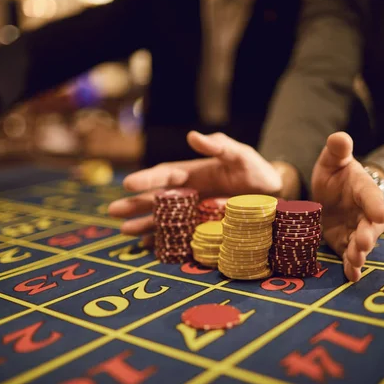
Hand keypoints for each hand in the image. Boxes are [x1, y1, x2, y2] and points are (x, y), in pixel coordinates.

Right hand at [108, 131, 294, 235]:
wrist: (271, 194)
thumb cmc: (253, 169)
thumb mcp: (240, 154)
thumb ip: (219, 145)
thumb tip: (193, 136)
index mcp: (191, 173)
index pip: (164, 175)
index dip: (146, 179)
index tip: (127, 183)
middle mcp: (187, 193)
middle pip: (156, 199)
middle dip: (134, 204)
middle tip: (112, 212)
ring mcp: (192, 212)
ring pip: (162, 218)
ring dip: (143, 224)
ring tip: (124, 231)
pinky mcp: (200, 228)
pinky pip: (178, 235)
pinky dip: (164, 241)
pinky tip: (148, 247)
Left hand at [311, 132, 383, 281]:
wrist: (332, 195)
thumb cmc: (336, 175)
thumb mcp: (333, 160)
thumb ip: (337, 150)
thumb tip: (339, 137)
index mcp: (363, 190)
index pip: (372, 196)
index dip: (375, 205)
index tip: (380, 214)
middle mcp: (364, 213)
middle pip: (370, 226)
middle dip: (368, 234)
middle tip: (363, 242)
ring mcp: (356, 230)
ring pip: (361, 244)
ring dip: (359, 253)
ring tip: (355, 259)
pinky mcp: (345, 244)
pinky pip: (350, 256)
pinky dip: (352, 267)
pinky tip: (352, 276)